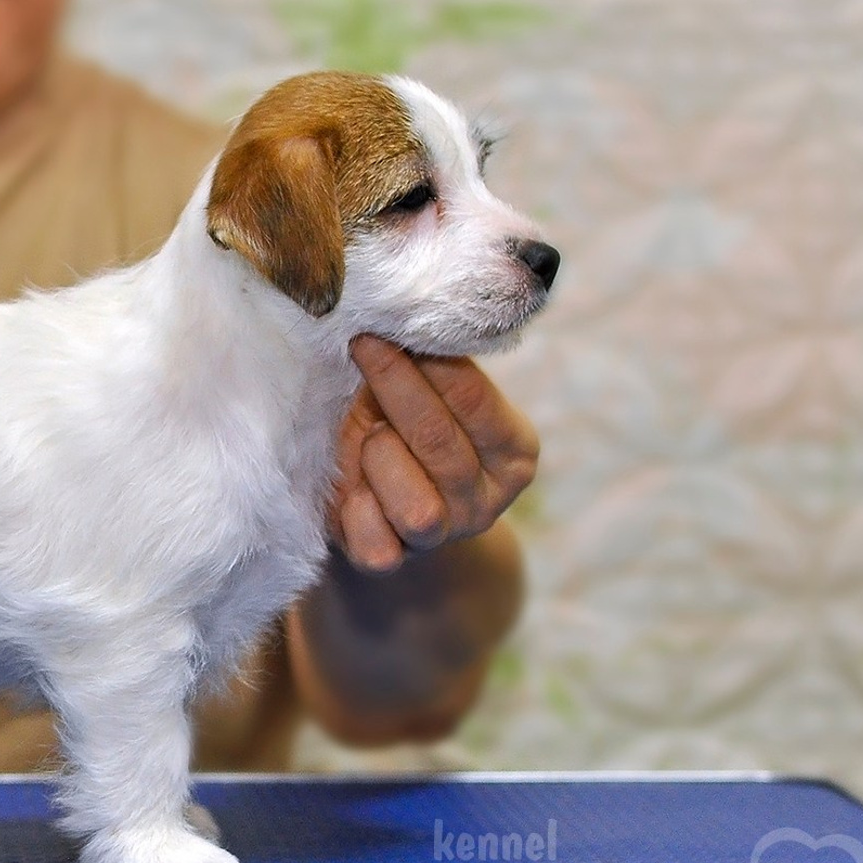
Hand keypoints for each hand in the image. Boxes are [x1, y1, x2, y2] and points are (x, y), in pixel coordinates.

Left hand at [327, 335, 538, 573]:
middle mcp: (485, 501)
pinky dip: (355, 513)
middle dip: (394, 387)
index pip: (472, 398)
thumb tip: (405, 303)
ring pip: (416, 507)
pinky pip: (377, 547)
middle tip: (362, 346)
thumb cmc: (401, 422)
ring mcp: (442, 535)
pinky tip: (349, 487)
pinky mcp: (393, 559)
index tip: (383, 324)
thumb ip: (432, 361)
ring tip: (366, 435)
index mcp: (513, 453)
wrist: (378, 502)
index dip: (425, 360)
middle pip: (439, 442)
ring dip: (379, 458)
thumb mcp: (427, 391)